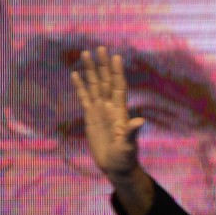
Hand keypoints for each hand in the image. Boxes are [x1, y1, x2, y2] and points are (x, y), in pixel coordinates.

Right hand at [70, 47, 145, 179]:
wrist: (115, 166)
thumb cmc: (125, 157)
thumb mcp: (128, 146)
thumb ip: (131, 132)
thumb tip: (140, 121)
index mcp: (120, 111)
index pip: (118, 87)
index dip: (117, 72)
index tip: (116, 57)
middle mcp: (110, 107)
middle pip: (105, 81)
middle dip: (103, 65)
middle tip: (100, 48)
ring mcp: (99, 110)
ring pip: (94, 85)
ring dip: (91, 70)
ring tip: (86, 54)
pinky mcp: (90, 116)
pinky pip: (83, 97)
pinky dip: (80, 86)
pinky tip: (75, 74)